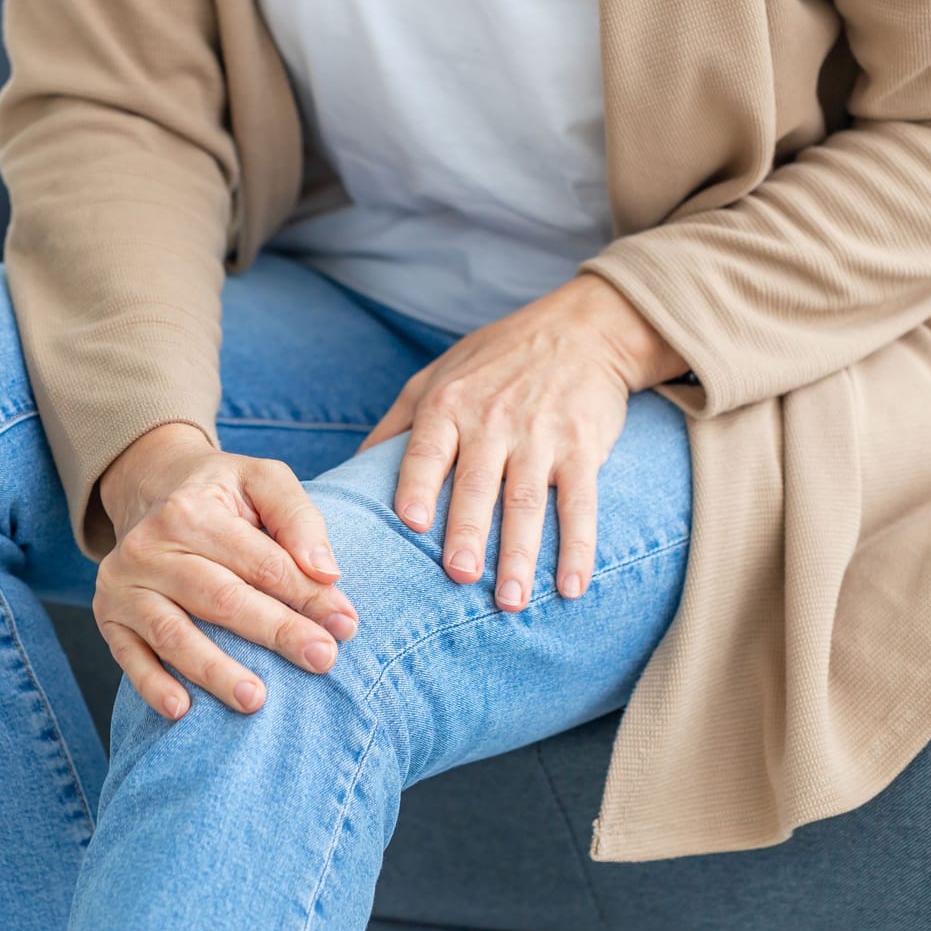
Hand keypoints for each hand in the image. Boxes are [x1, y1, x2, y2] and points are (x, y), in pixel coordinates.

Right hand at [91, 423, 360, 719]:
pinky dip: (152, 685)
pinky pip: (129, 656)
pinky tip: (183, 710)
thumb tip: (325, 571)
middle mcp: (150, 546)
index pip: (260, 562)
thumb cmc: (221, 494)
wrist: (151, 489)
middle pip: (221, 598)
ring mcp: (124, 584)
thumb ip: (298, 517)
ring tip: (256, 700)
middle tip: (322, 661)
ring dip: (215, 671)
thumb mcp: (263, 481)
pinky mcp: (109, 615)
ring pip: (174, 635)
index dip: (307, 595)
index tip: (345, 625)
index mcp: (192, 510)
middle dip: (276, 632)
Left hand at [356, 273, 686, 611]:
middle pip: (477, 485)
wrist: (579, 328)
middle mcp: (492, 422)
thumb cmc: (494, 358)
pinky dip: (579, 548)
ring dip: (522, 556)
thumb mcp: (434, 375)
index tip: (412, 524)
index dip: (419, 486)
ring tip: (511, 602)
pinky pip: (581, 504)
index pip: (427, 452)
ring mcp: (539, 437)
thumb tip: (349, 475)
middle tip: (460, 578)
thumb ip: (395, 425)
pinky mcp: (582, 448)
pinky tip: (573, 587)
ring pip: (527, 503)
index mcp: (447, 407)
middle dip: (469, 533)